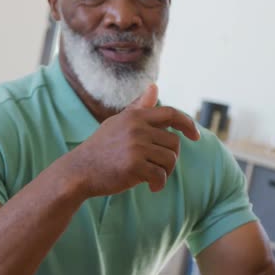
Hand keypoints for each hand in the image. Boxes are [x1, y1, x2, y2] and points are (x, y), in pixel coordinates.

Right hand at [65, 84, 199, 196]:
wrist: (79, 171)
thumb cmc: (101, 148)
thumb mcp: (119, 123)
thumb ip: (139, 108)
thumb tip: (154, 87)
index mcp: (135, 116)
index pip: (171, 114)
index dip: (187, 124)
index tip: (195, 136)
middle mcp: (137, 128)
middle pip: (174, 143)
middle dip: (170, 158)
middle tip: (159, 169)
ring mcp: (135, 146)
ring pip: (170, 160)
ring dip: (165, 172)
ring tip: (153, 178)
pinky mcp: (134, 166)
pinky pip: (160, 175)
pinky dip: (159, 184)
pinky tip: (151, 187)